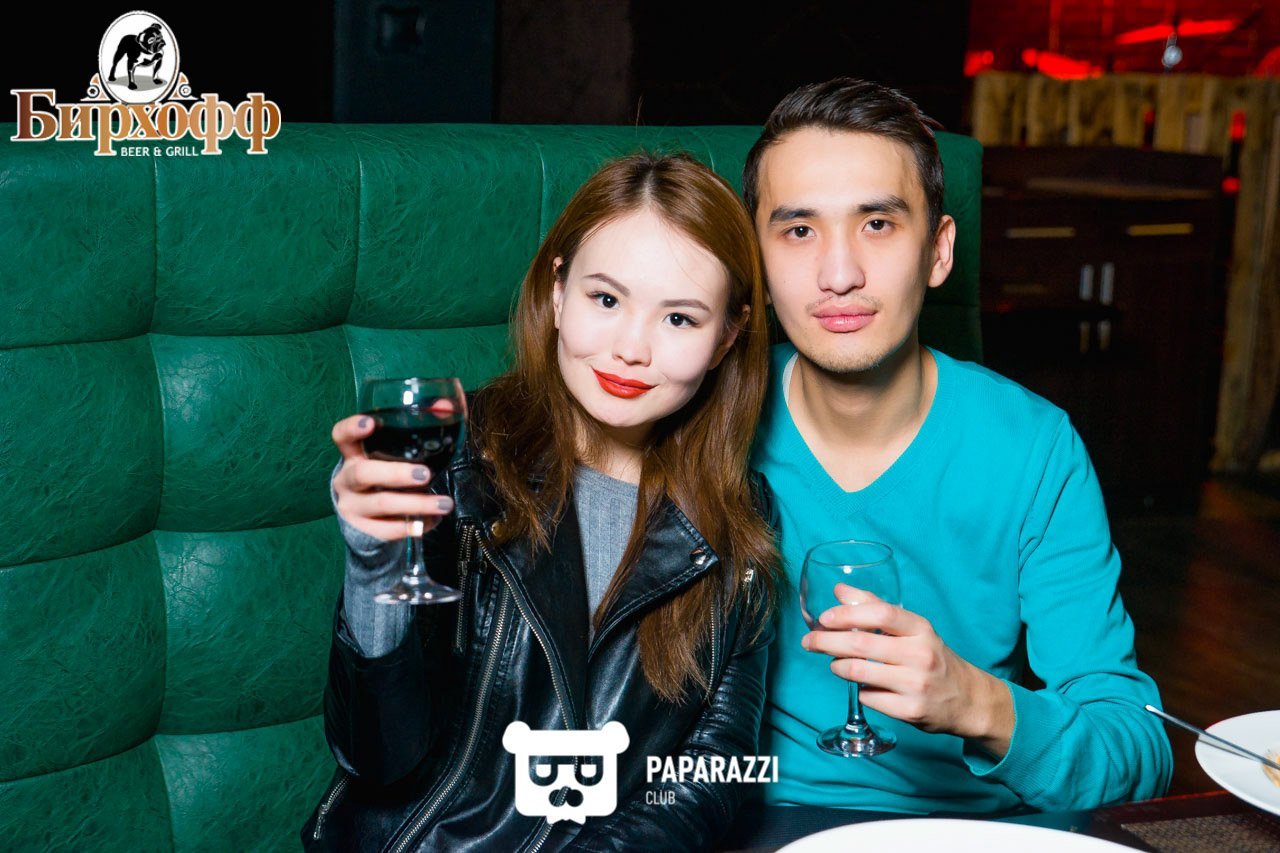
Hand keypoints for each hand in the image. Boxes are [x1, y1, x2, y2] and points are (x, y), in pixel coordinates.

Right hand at [330, 414, 454, 541]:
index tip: (370, 423)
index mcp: (353, 455)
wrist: (366, 523)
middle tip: (425, 474)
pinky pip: (389, 529)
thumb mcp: (392, 458)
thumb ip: (415, 435)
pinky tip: (434, 519)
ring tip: (445, 503)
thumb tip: (445, 407)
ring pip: (382, 504)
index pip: (341, 436)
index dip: (352, 428)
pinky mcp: (362, 531)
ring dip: (417, 503)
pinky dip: (415, 525)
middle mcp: (346, 480)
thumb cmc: (385, 479)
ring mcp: (352, 506)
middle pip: (363, 474)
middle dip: (396, 473)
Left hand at [801, 583, 1013, 755]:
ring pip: (858, 672)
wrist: (967, 700)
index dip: (848, 614)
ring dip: (837, 666)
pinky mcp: (910, 711)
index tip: (824, 618)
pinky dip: (858, 690)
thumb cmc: (932, 657)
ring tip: (833, 663)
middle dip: (826, 641)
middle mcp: (920, 655)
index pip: (881, 613)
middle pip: (861, 644)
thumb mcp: (912, 629)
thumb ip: (875, 607)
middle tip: (809, 642)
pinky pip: (868, 697)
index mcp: (921, 629)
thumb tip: (840, 591)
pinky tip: (861, 685)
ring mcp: (916, 685)